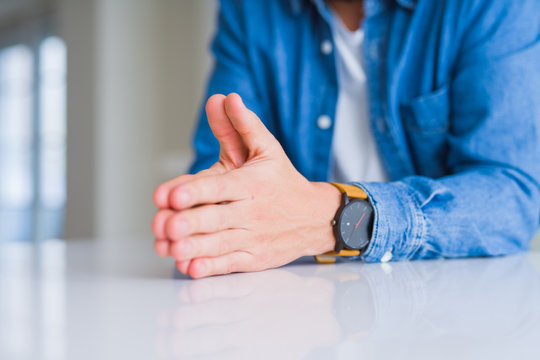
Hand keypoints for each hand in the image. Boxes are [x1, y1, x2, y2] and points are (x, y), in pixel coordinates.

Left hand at [152, 93, 339, 277]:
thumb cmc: (283, 181)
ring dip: (193, 248)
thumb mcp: (267, 149)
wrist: (314, 217)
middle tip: (166, 224)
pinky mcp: (253, 258)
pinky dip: (210, 268)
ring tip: (170, 249)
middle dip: (191, 222)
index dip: (196, 191)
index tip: (173, 195)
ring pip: (220, 245)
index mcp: (252, 183)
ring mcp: (253, 238)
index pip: (221, 187)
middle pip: (217, 218)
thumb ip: (242, 125)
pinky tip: (191, 269)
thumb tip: (225, 98)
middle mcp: (252, 212)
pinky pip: (229, 265)